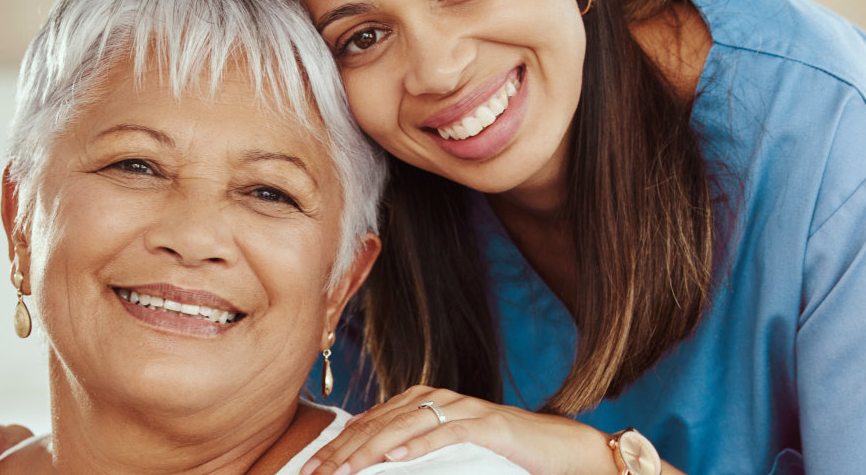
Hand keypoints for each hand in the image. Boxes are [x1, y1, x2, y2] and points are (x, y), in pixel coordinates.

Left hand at [299, 385, 621, 474]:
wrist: (556, 449)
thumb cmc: (498, 452)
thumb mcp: (445, 451)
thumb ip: (409, 450)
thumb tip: (371, 461)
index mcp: (422, 402)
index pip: (368, 424)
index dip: (335, 447)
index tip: (309, 471)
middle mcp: (438, 398)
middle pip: (379, 424)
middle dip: (342, 452)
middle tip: (314, 474)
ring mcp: (462, 409)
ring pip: (405, 427)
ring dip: (370, 451)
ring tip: (344, 470)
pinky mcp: (487, 424)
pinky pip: (447, 434)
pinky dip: (418, 446)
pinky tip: (394, 458)